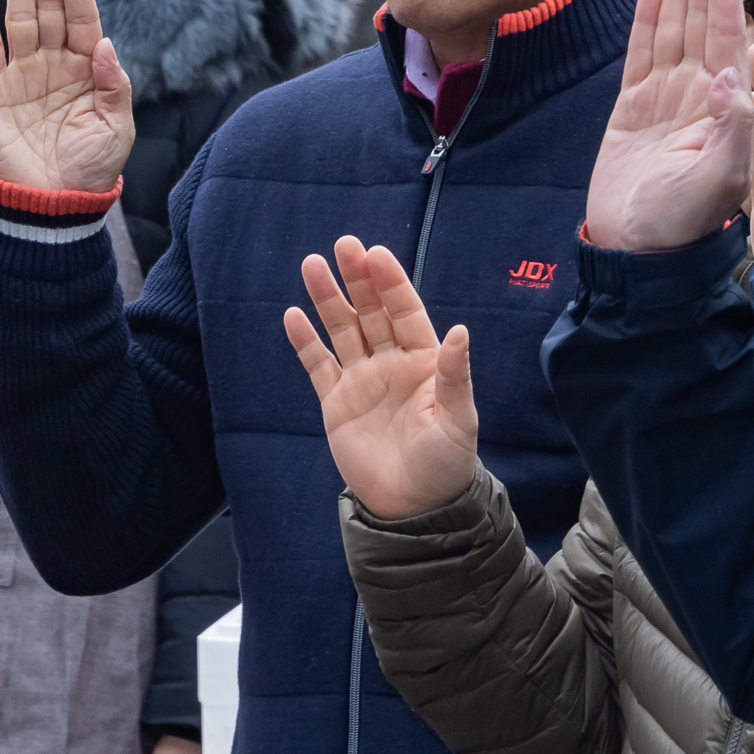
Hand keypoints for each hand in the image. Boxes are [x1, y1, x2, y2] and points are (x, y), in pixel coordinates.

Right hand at [0, 0, 133, 193]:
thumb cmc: (91, 168)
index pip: (82, 17)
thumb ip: (115, 86)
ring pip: (19, 20)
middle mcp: (55, 63)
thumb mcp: (117, 128)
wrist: (52, 206)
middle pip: (49, 7)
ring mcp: (24, 74)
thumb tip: (107, 44)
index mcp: (88, 67)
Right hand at [284, 237, 478, 520]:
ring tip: (312, 264)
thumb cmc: (445, 464)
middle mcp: (391, 363)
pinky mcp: (336, 403)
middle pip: (371, 312)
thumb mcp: (458, 421)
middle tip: (344, 245)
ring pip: (342, 330)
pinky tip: (293, 315)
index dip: (391, 284)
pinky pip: (318, 365)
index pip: (405, 312)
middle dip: (358, 279)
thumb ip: (453, 376)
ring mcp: (361, 381)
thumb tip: (460, 332)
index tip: (376, 255)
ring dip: (327, 299)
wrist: (412, 508)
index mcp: (423, 362)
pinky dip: (305, 342)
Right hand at [584, 0, 753, 250]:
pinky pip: (640, 55)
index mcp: (732, 107)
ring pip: (674, 27)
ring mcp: (667, 99)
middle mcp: (702, 95)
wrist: (638, 257)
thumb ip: (731, 131)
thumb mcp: (722, 183)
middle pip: (705, 19)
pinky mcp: (633, 109)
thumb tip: (735, 77)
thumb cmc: (686, 228)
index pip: (737, 34)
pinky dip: (645, 21)